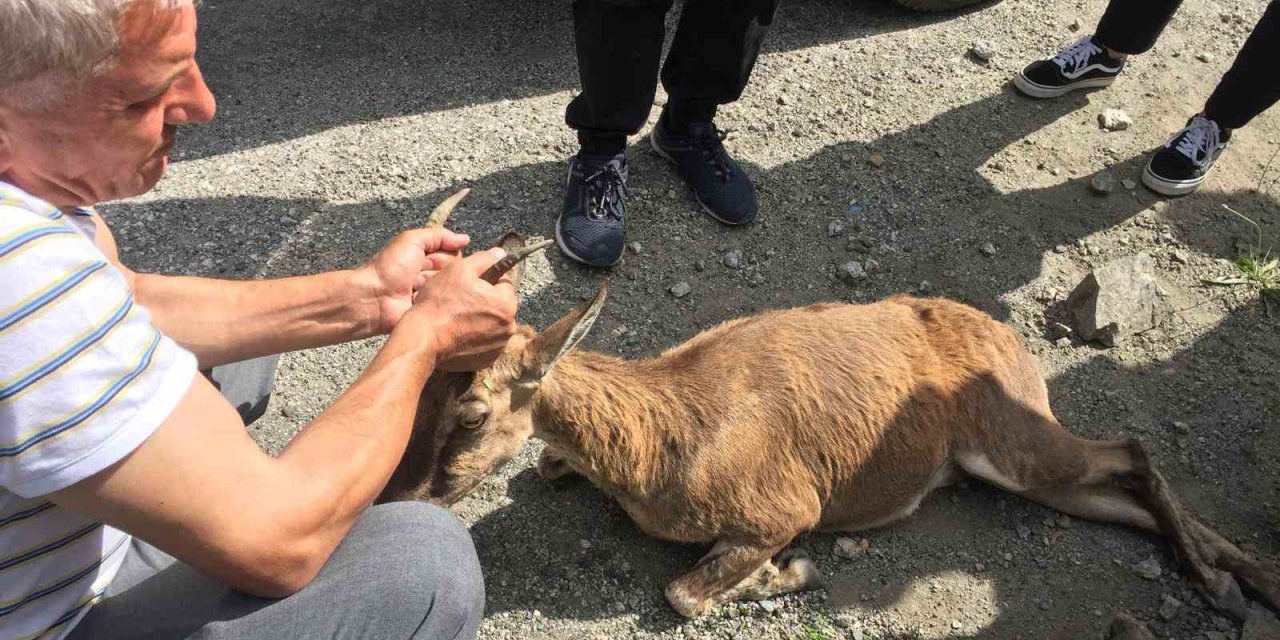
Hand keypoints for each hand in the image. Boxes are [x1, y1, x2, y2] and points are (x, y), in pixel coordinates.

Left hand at [358, 228, 470, 333]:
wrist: (374, 297)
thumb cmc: (389, 267)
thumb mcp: (412, 240)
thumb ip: (439, 236)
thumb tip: (465, 239)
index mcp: (425, 257)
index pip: (453, 254)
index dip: (445, 256)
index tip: (429, 259)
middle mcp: (430, 274)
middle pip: (454, 271)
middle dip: (440, 271)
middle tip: (420, 273)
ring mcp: (430, 294)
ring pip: (451, 288)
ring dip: (436, 286)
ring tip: (417, 288)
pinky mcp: (430, 311)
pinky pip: (445, 305)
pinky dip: (435, 302)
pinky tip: (421, 301)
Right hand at [407, 248, 518, 370]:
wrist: (423, 338)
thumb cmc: (441, 302)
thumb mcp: (460, 270)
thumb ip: (484, 260)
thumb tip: (501, 253)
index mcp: (507, 303)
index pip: (504, 283)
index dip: (487, 280)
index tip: (470, 284)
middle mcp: (509, 327)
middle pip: (500, 306)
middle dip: (485, 301)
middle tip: (461, 301)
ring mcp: (499, 346)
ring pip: (493, 325)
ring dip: (481, 320)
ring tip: (458, 318)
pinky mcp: (487, 360)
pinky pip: (485, 342)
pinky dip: (476, 338)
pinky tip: (459, 333)